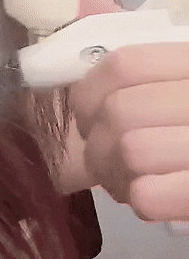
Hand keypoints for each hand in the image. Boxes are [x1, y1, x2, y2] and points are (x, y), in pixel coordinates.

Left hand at [70, 36, 188, 220]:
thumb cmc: (185, 121)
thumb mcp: (179, 85)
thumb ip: (146, 80)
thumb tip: (85, 95)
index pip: (124, 65)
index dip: (90, 92)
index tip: (88, 114)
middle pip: (119, 111)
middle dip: (97, 141)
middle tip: (102, 155)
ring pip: (130, 151)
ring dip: (113, 172)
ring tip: (123, 178)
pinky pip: (148, 195)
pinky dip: (138, 199)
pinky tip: (148, 198)